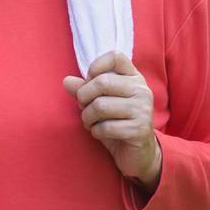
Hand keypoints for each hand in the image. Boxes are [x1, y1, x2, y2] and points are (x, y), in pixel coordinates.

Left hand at [62, 51, 161, 188]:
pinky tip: (100, 133)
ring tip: (91, 122)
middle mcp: (142, 90)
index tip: (90, 82)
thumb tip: (66, 81)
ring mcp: (143, 109)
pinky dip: (96, 132)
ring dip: (87, 117)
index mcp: (134, 78)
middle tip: (84, 108)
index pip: (115, 57)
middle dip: (84, 97)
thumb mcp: (99, 103)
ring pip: (101, 106)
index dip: (95, 67)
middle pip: (102, 82)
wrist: (138, 153)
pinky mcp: (140, 129)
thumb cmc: (117, 123)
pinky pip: (106, 127)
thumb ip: (84, 89)